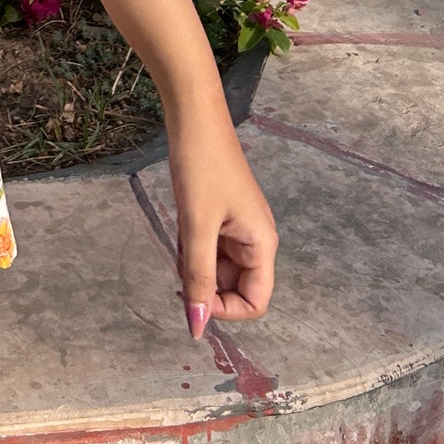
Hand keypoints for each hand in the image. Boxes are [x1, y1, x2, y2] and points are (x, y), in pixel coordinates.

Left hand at [168, 110, 277, 339]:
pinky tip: (181, 219)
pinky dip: (190, 243)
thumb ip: (197, 278)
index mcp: (262, 244)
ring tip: (182, 228)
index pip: (255, 302)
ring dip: (194, 260)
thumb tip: (197, 327)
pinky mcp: (221, 215)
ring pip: (216, 267)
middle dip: (204, 281)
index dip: (224, 308)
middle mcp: (255, 239)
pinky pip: (207, 246)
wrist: (194, 116)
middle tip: (181, 253)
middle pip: (234, 286)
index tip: (193, 294)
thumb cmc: (201, 166)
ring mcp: (238, 227)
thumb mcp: (196, 226)